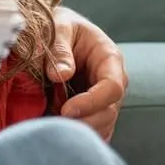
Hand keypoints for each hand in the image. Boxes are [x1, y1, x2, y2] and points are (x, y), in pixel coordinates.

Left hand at [48, 8, 127, 139]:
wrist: (57, 33)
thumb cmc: (60, 27)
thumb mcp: (59, 28)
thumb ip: (59, 50)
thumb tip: (60, 74)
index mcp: (109, 59)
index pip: (112, 88)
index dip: (91, 102)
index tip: (66, 110)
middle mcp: (113, 82)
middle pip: (109, 113)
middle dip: (84, 122)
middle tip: (55, 125)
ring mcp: (105, 99)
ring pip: (102, 126)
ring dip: (79, 132)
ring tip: (52, 127)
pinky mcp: (93, 111)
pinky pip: (93, 131)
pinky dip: (78, 137)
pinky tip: (58, 134)